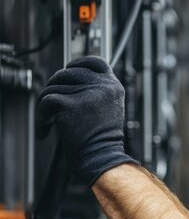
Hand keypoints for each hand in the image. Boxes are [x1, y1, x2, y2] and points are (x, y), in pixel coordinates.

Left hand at [37, 56, 137, 184]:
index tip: (69, 68)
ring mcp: (87, 94)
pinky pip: (47, 99)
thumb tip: (71, 79)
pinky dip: (43, 115)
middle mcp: (103, 87)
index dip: (80, 62)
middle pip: (70, 71)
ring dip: (48, 102)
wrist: (101, 156)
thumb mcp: (109, 108)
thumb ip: (97, 91)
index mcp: (114, 87)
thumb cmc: (103, 138)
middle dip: (57, 84)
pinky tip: (48, 126)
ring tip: (51, 117)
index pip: (96, 62)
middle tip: (53, 99)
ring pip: (55, 86)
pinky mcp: (71, 104)